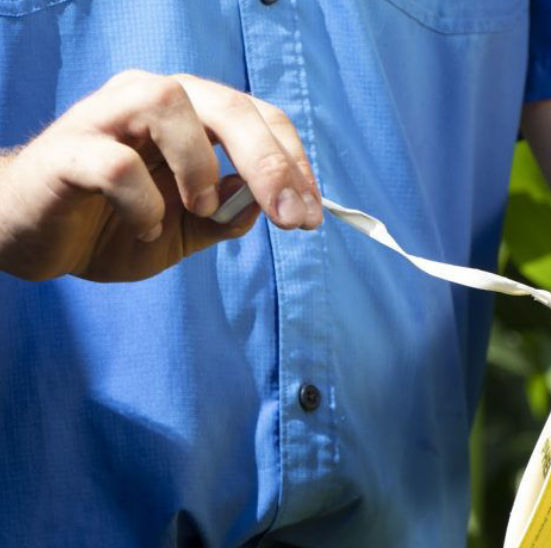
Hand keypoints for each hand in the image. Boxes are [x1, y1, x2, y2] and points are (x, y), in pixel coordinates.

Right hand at [0, 69, 321, 281]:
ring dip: (199, 163)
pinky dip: (144, 202)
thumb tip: (268, 204)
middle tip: (293, 219)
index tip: (313, 216)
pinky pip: (115, 162)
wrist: (30, 237)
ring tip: (199, 210)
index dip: (294, 163)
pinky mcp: (67, 150)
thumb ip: (230, 217)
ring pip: (168, 103)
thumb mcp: (187, 231)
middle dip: (271, 162)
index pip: (260, 117)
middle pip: (227, 104)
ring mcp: (105, 117)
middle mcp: (150, 99)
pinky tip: (146, 228)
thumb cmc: (111, 224)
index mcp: (191, 113)